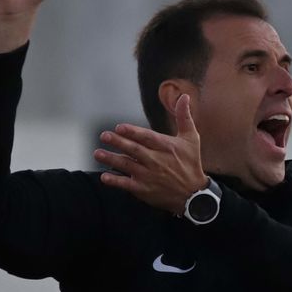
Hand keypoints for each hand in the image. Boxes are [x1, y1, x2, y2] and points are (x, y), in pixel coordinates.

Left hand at [95, 95, 208, 214]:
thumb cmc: (191, 163)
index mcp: (167, 147)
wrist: (193, 195)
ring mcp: (149, 176)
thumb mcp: (191, 139)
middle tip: (104, 136)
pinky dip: (116, 181)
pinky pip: (127, 185)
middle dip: (118, 143)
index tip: (119, 127)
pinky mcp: (144, 190)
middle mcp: (157, 161)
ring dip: (111, 159)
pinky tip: (104, 176)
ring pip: (127, 166)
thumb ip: (184, 117)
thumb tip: (184, 96)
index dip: (133, 132)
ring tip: (98, 153)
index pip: (147, 138)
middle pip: (135, 150)